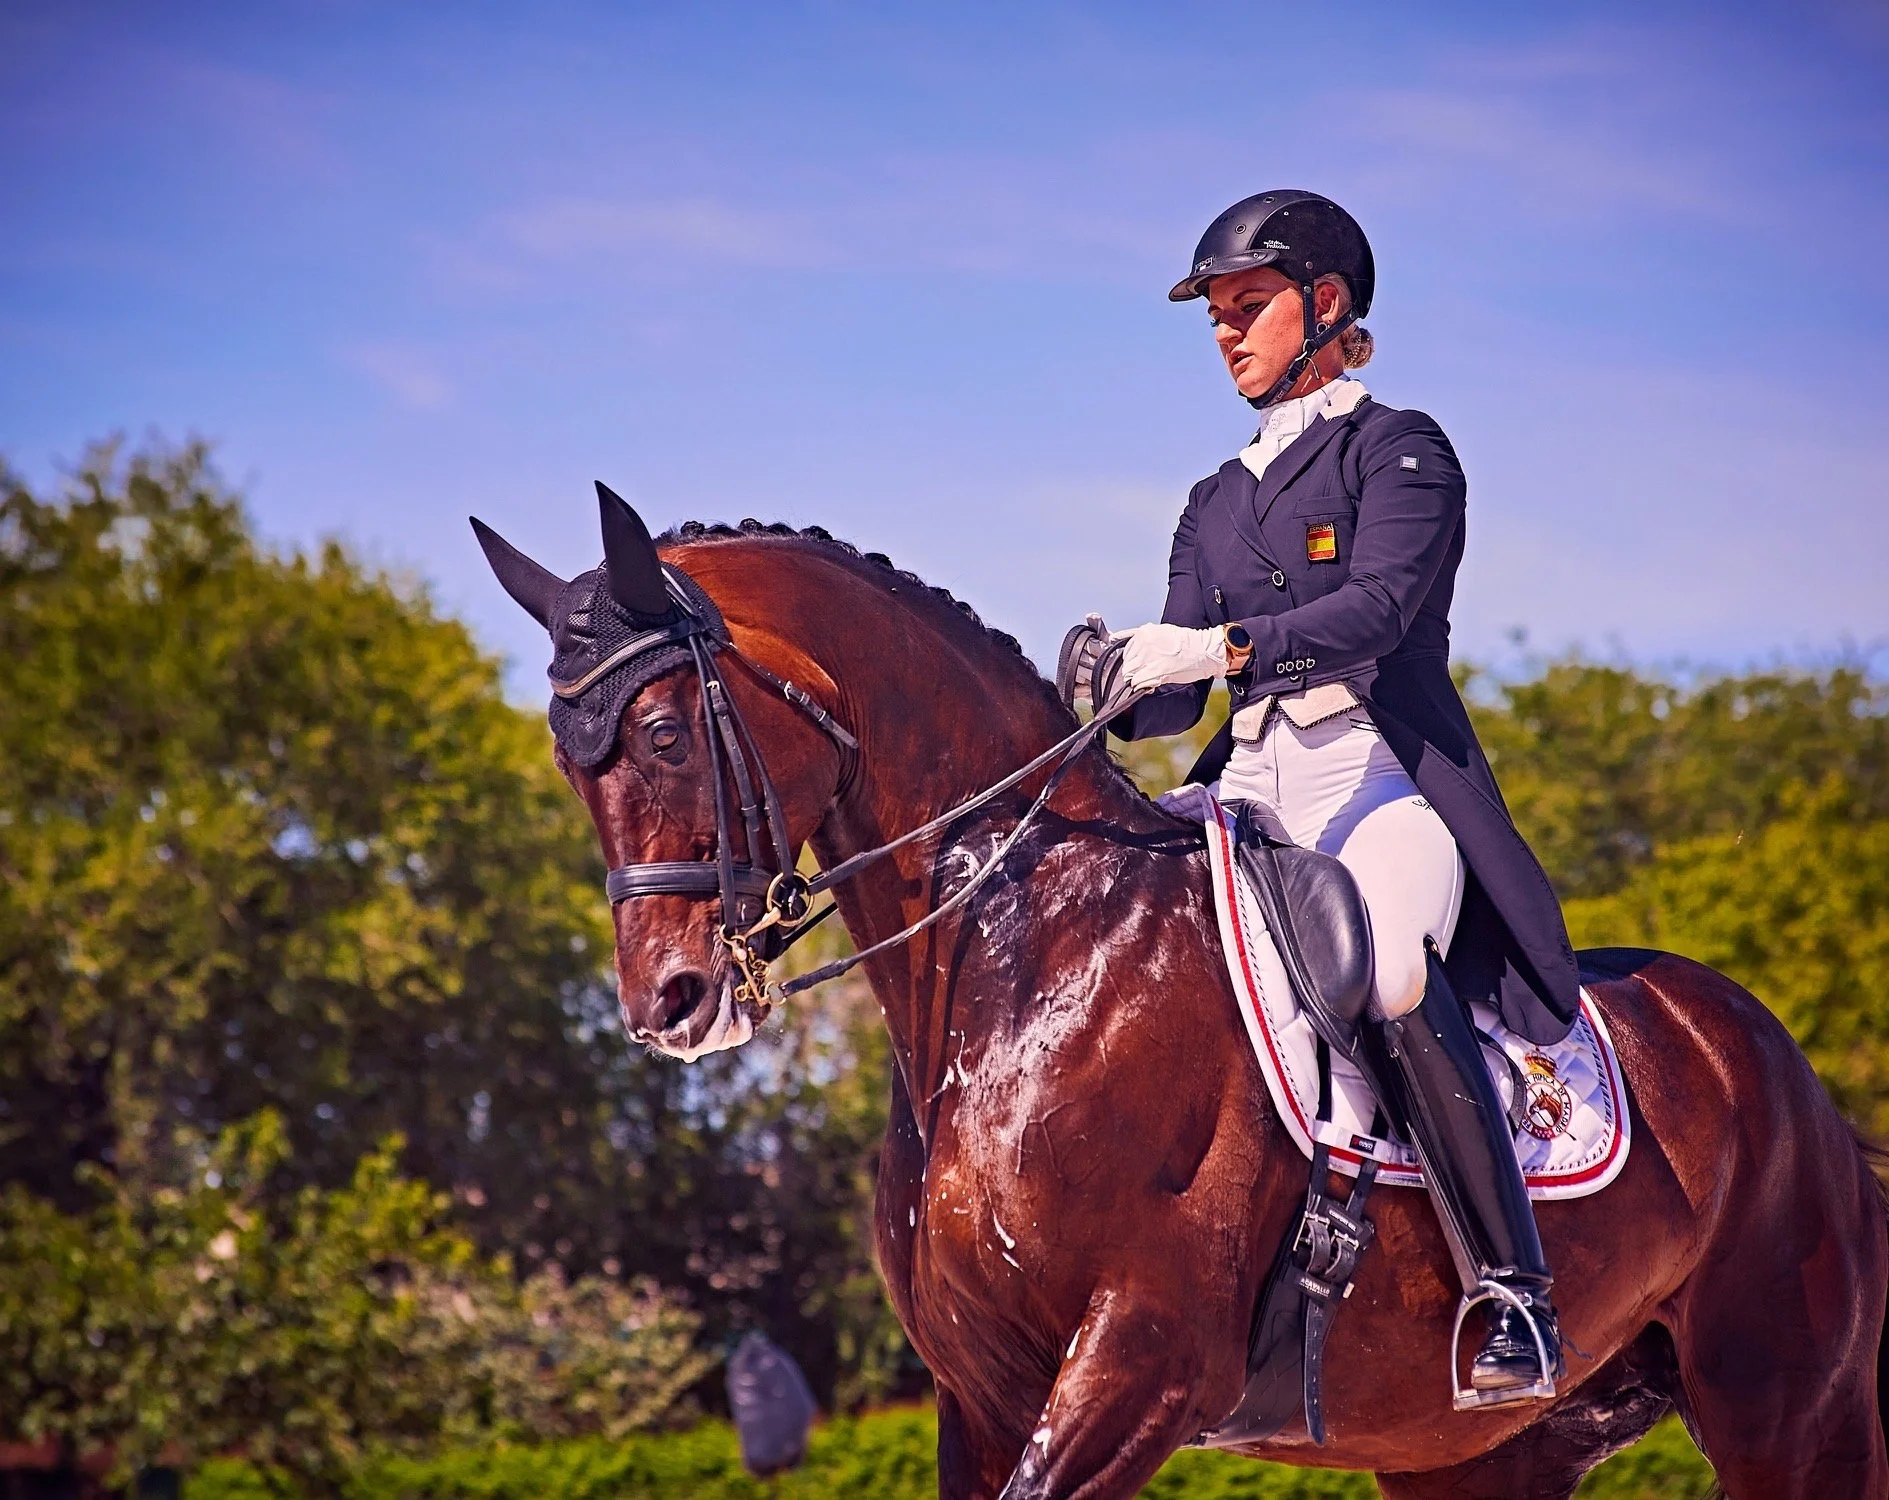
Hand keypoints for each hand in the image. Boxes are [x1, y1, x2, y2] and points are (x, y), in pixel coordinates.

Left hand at [1109, 622, 1226, 689]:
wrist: (1206, 650)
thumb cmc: (1188, 643)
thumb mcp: (1162, 632)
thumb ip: (1144, 638)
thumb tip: (1126, 644)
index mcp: (1144, 632)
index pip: (1126, 651)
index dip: (1133, 661)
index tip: (1142, 666)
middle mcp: (1143, 643)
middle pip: (1127, 663)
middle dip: (1135, 671)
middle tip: (1148, 674)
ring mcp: (1149, 657)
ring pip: (1131, 674)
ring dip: (1139, 679)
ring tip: (1152, 679)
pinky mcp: (1156, 671)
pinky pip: (1138, 683)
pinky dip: (1142, 687)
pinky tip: (1150, 686)